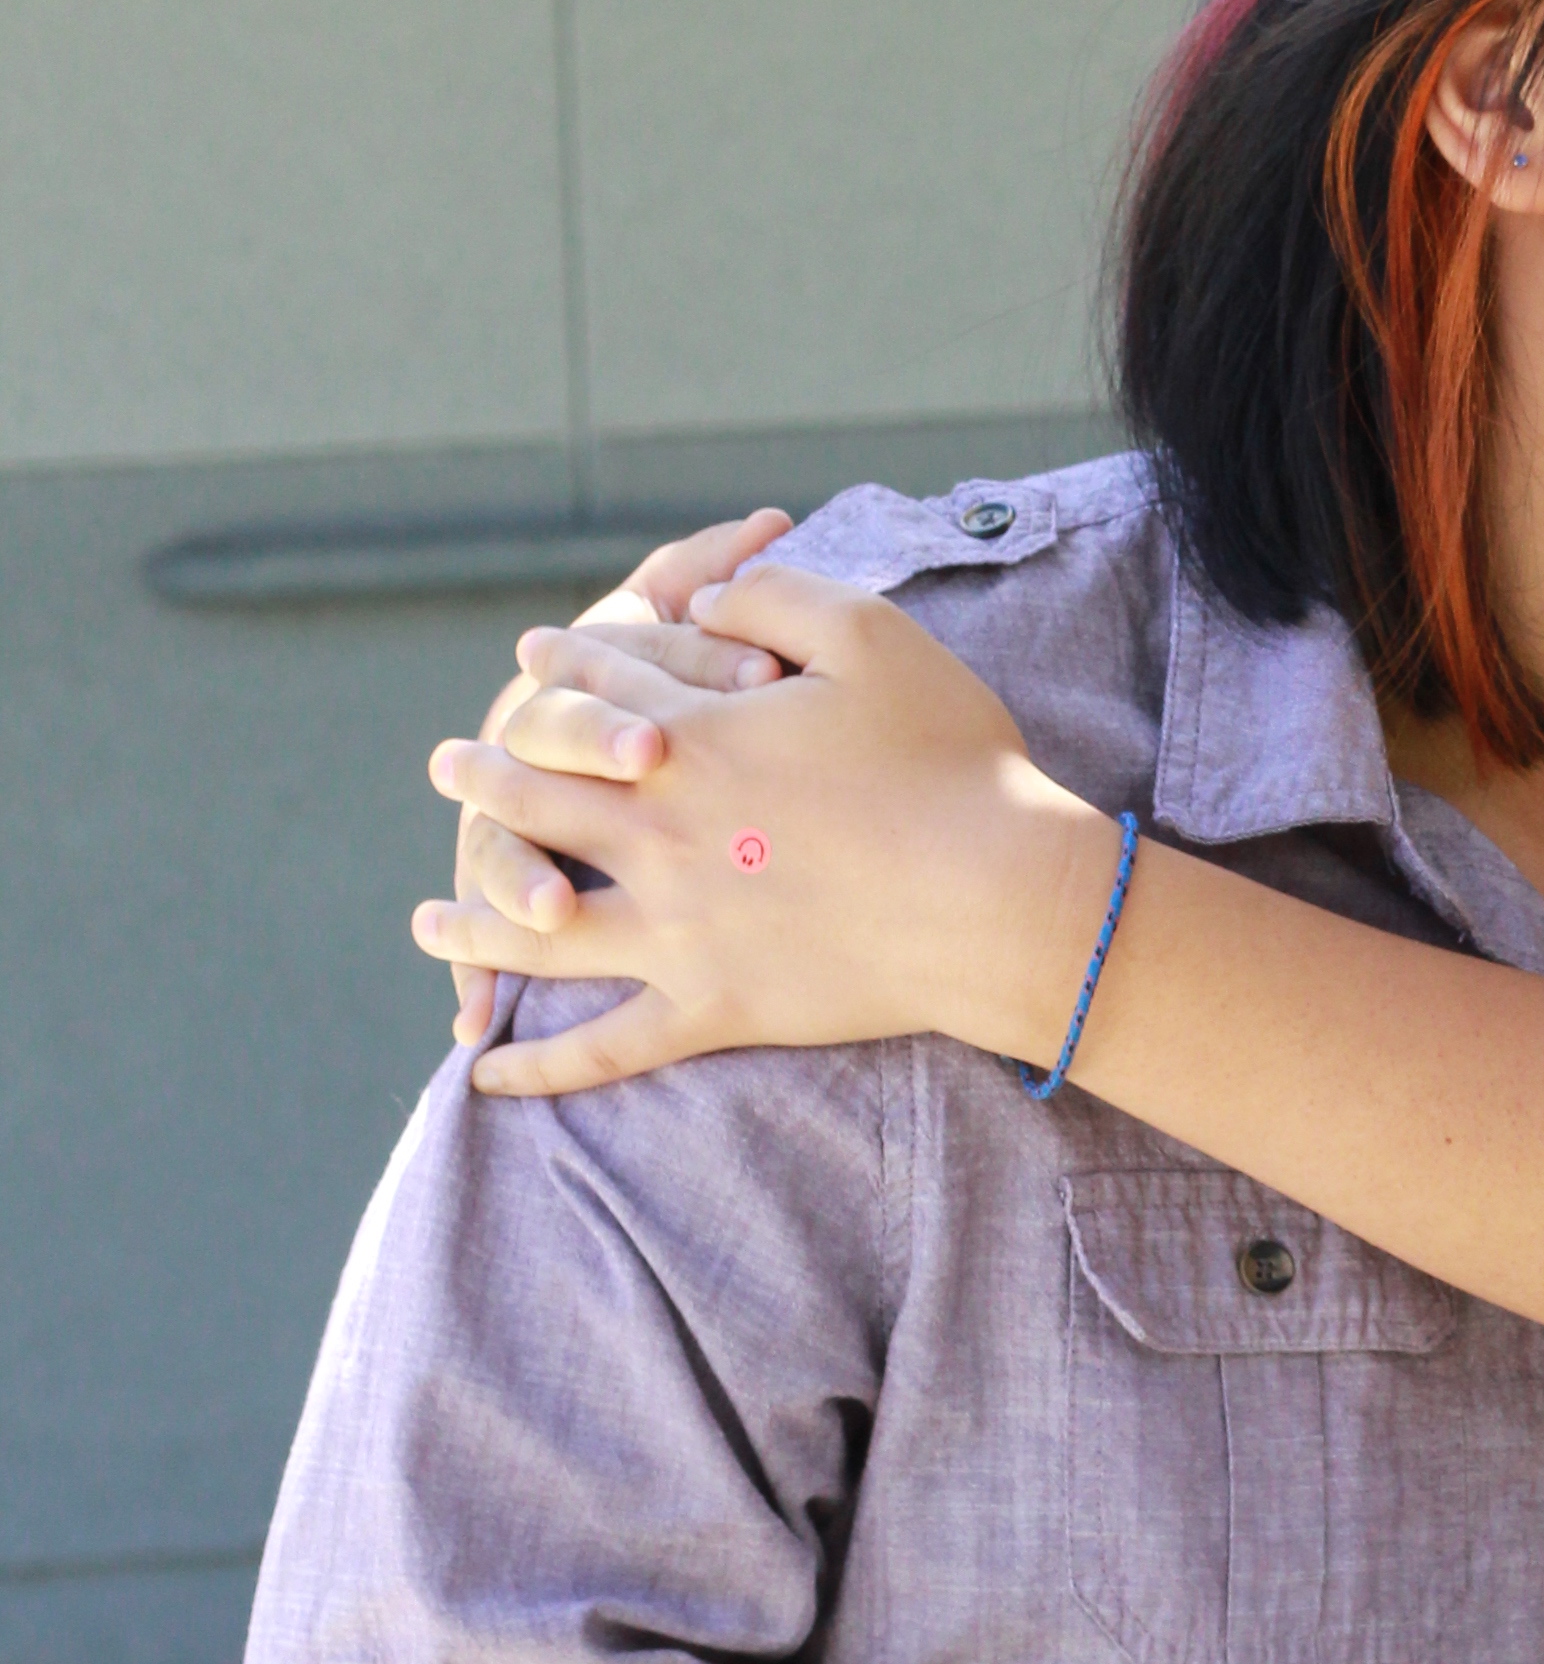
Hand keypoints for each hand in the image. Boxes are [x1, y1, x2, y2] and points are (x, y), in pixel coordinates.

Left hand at [413, 562, 1115, 1098]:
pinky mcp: (714, 1009)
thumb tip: (708, 590)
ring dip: (473, 920)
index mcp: (697, 741)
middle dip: (488, 778)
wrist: (998, 898)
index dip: (563, 669)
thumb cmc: (951, 758)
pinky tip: (486, 1073)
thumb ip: (776, 596)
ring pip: (541, 930)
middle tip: (446, 767)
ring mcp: (679, 933)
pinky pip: (604, 1046)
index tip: (527, 659)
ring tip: (426, 919)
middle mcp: (663, 836)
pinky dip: (540, 1065)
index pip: (603, 695)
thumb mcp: (873, 635)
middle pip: (546, 800)